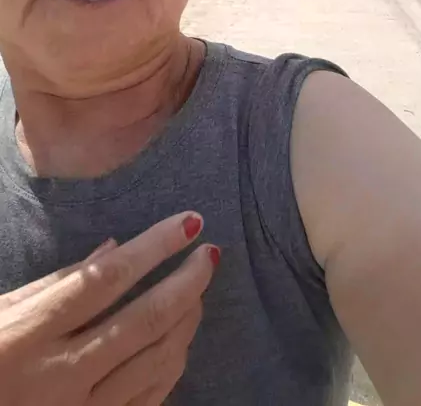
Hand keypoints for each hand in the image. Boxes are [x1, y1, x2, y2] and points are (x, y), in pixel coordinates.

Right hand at [0, 212, 217, 405]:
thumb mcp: (0, 312)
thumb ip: (56, 281)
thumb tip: (114, 248)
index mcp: (31, 333)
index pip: (106, 279)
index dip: (153, 247)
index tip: (189, 223)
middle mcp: (62, 374)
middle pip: (145, 321)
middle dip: (187, 282)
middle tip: (209, 253)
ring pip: (157, 361)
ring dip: (187, 320)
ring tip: (197, 288)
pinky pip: (152, 398)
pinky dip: (173, 362)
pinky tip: (180, 336)